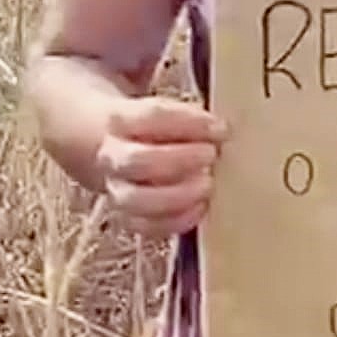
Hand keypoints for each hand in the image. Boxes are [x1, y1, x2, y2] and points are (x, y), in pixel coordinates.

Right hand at [97, 97, 229, 237]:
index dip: (190, 122)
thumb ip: (193, 118)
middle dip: (179, 159)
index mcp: (121, 119)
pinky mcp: (125, 217)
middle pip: (137, 160)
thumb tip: (224, 130)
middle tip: (212, 155)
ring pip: (135, 199)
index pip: (152, 116)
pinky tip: (200, 208)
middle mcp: (112, 156)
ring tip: (208, 185)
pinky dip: (174, 221)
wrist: (121, 145)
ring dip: (176, 195)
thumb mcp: (169, 110)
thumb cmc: (158, 126)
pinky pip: (144, 226)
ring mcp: (116, 189)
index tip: (221, 128)